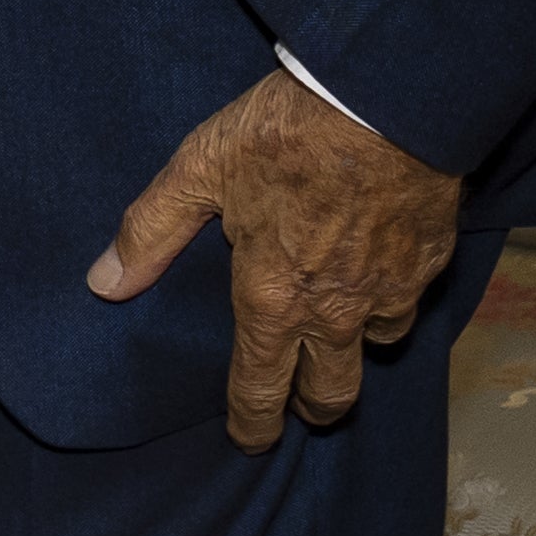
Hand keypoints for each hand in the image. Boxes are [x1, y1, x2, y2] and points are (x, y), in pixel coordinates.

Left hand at [87, 68, 463, 450]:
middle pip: (330, 395)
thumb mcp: (200, 168)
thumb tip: (104, 283)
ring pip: (375, 347)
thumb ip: (152, 231)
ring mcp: (388, 292)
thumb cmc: (285, 132)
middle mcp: (333, 313)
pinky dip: (392, 297)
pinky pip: (409, 300)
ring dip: (355, 346)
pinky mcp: (430, 264)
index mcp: (272, 300)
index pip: (260, 390)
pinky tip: (380, 274)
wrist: (385, 99)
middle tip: (298, 402)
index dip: (252, 424)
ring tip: (339, 327)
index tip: (249, 437)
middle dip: (310, 407)